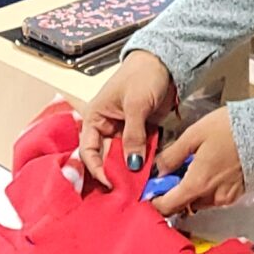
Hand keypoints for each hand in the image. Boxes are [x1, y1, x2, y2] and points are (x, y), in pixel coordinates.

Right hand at [78, 50, 179, 184]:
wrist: (164, 62)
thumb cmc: (142, 76)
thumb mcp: (136, 105)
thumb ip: (133, 135)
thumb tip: (132, 165)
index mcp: (96, 118)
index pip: (88, 150)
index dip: (96, 168)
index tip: (108, 182)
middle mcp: (107, 128)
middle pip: (107, 157)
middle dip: (115, 174)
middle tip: (126, 191)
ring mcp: (125, 131)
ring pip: (125, 157)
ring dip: (131, 171)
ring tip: (139, 188)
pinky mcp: (142, 133)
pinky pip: (140, 152)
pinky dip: (144, 162)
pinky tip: (150, 175)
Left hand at [154, 106, 245, 215]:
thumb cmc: (231, 130)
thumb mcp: (194, 134)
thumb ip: (173, 155)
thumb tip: (159, 169)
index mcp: (197, 184)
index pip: (168, 206)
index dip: (155, 202)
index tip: (150, 192)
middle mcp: (211, 196)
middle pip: (183, 205)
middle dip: (173, 193)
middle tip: (170, 174)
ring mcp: (226, 197)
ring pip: (199, 201)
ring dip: (191, 190)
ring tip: (192, 167)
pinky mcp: (237, 194)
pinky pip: (215, 197)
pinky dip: (207, 188)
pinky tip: (209, 169)